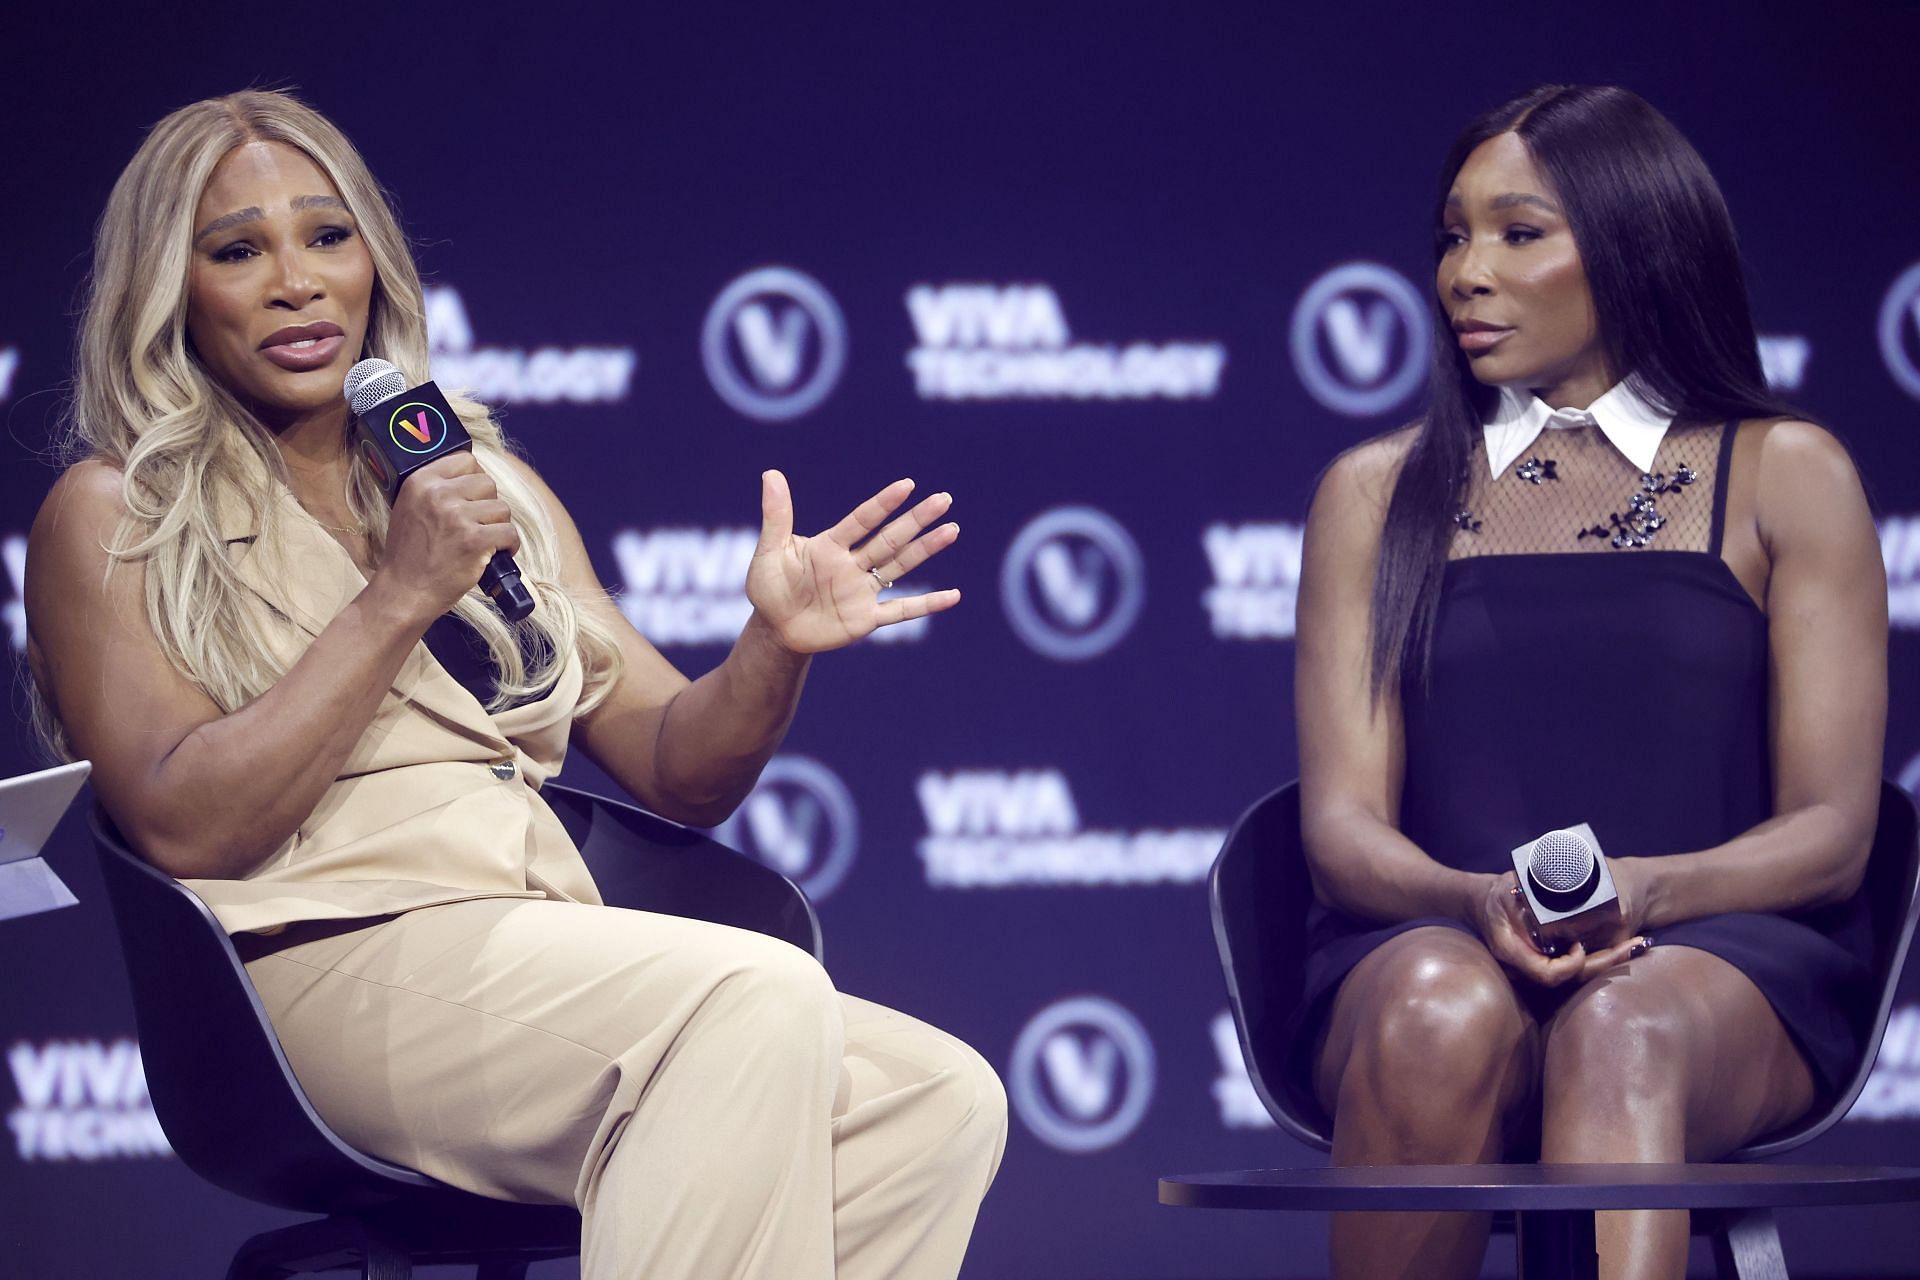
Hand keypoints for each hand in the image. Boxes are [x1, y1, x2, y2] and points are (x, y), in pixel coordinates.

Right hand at [372, 452, 520, 625]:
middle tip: (477, 525)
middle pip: (488, 483)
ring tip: (484, 542)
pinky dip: (509, 545)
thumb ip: (435, 489)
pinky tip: (496, 553)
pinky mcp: (474, 541)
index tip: (472, 498)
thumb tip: (471, 477)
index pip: (466, 460)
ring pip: (502, 509)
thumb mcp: (409, 508)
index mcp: (421, 481)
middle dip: (488, 505)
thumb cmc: (408, 554)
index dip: (474, 480)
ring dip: (498, 527)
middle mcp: (438, 494)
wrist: (403, 591)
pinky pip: (509, 532)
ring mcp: (457, 517)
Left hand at [746, 472, 960, 653]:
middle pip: (890, 538)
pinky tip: (952, 596)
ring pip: (900, 566)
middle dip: (916, 520)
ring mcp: (862, 591)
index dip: (884, 504)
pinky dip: (926, 604)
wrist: (775, 629)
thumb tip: (770, 473)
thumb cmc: (771, 587)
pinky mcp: (865, 619)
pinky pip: (901, 611)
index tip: (907, 485)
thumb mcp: (770, 551)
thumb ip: (777, 515)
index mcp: (831, 545)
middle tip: (944, 499)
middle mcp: (853, 564)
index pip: (862, 520)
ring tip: (951, 530)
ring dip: (925, 549)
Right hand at [1470, 871, 1643, 988]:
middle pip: (1572, 978)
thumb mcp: (1511, 888)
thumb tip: (1557, 897)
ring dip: (1609, 960)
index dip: (1571, 964)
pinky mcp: (1547, 961)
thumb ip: (1530, 895)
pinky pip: (1575, 967)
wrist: (1480, 903)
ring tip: (1637, 943)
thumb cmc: (1497, 894)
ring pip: (1577, 976)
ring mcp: (1536, 967)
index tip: (1579, 943)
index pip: (1549, 974)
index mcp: (1513, 952)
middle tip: (1636, 944)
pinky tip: (1621, 945)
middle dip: (1606, 962)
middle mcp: (1525, 967)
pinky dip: (1599, 957)